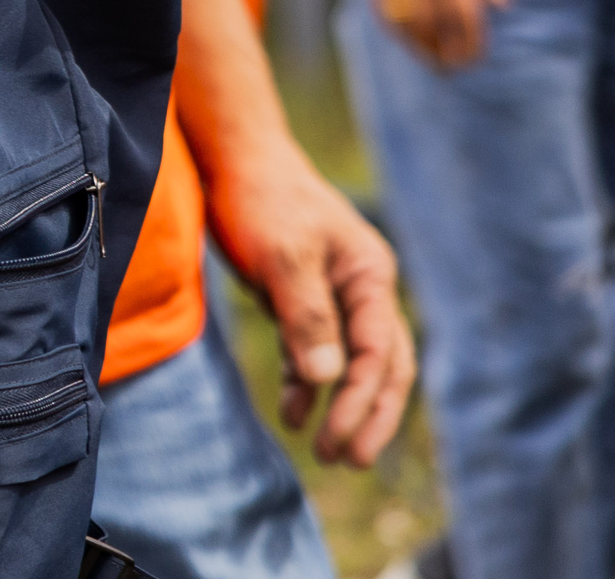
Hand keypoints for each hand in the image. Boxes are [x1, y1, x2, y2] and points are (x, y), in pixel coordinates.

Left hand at [204, 143, 415, 466]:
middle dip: (368, 416)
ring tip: (324, 450)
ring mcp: (333, 293)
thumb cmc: (263, 197)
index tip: (340, 441)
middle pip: (381, 366)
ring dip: (340, 405)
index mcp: (370, 276)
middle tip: (346, 460)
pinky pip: (313, 349)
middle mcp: (361, 287)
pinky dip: (307, 381)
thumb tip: (329, 377)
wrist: (233, 155)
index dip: (364, 402)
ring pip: (350, 363)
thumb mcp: (284, 254)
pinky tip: (293, 412)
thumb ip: (307, 314)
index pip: (380, 354)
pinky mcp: (301, 296)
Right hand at [364, 0, 509, 67]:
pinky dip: (395, 28)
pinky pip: (383, 8)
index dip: (469, 42)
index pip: (464, 16)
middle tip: (451, 68)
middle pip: (435, 25)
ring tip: (429, 59)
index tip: (473, 58)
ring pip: (406, 21)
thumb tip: (502, 3)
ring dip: (418, 46)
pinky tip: (405, 37)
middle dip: (444, 52)